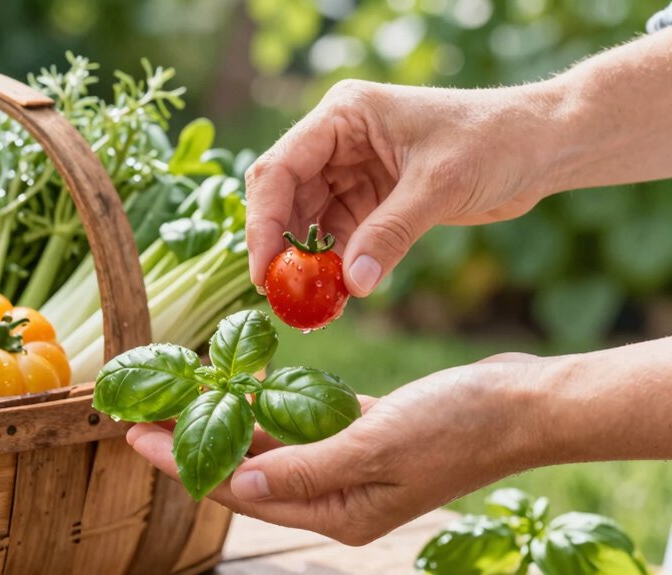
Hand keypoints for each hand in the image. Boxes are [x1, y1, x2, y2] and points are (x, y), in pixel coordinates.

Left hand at [127, 352, 548, 544]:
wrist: (520, 405)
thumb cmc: (457, 426)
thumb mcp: (376, 446)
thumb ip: (305, 467)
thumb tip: (241, 483)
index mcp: (338, 511)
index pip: (242, 491)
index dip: (185, 463)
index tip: (137, 437)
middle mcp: (338, 495)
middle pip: (247, 470)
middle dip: (193, 442)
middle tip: (143, 413)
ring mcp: (350, 466)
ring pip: (271, 445)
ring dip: (226, 421)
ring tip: (180, 396)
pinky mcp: (363, 436)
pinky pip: (303, 426)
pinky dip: (271, 408)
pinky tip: (241, 387)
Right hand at [245, 80, 562, 294]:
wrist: (544, 145)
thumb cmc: (495, 141)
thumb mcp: (439, 185)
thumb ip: (390, 234)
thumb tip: (350, 286)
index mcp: (342, 116)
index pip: (279, 169)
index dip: (264, 222)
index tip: (263, 272)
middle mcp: (338, 141)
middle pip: (286, 198)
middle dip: (281, 249)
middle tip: (284, 299)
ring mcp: (353, 171)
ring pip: (309, 223)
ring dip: (308, 264)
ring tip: (311, 307)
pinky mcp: (373, 200)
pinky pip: (340, 238)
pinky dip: (336, 267)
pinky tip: (338, 298)